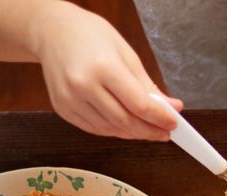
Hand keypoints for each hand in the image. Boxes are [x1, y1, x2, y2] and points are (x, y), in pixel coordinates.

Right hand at [31, 3, 179, 140]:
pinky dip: (113, 131)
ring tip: (147, 129)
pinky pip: (94, 128)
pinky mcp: (62, 107)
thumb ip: (148, 85)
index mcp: (103, 67)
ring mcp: (69, 98)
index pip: (139, 105)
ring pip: (109, 129)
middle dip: (149, 131)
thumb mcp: (126, 54)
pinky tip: (125, 126)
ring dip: (133, 133)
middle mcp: (83, 85)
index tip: (173, 123)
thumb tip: (172, 107)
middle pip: (125, 121)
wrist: (52, 31)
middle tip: (164, 132)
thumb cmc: (90, 36)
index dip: (160, 118)